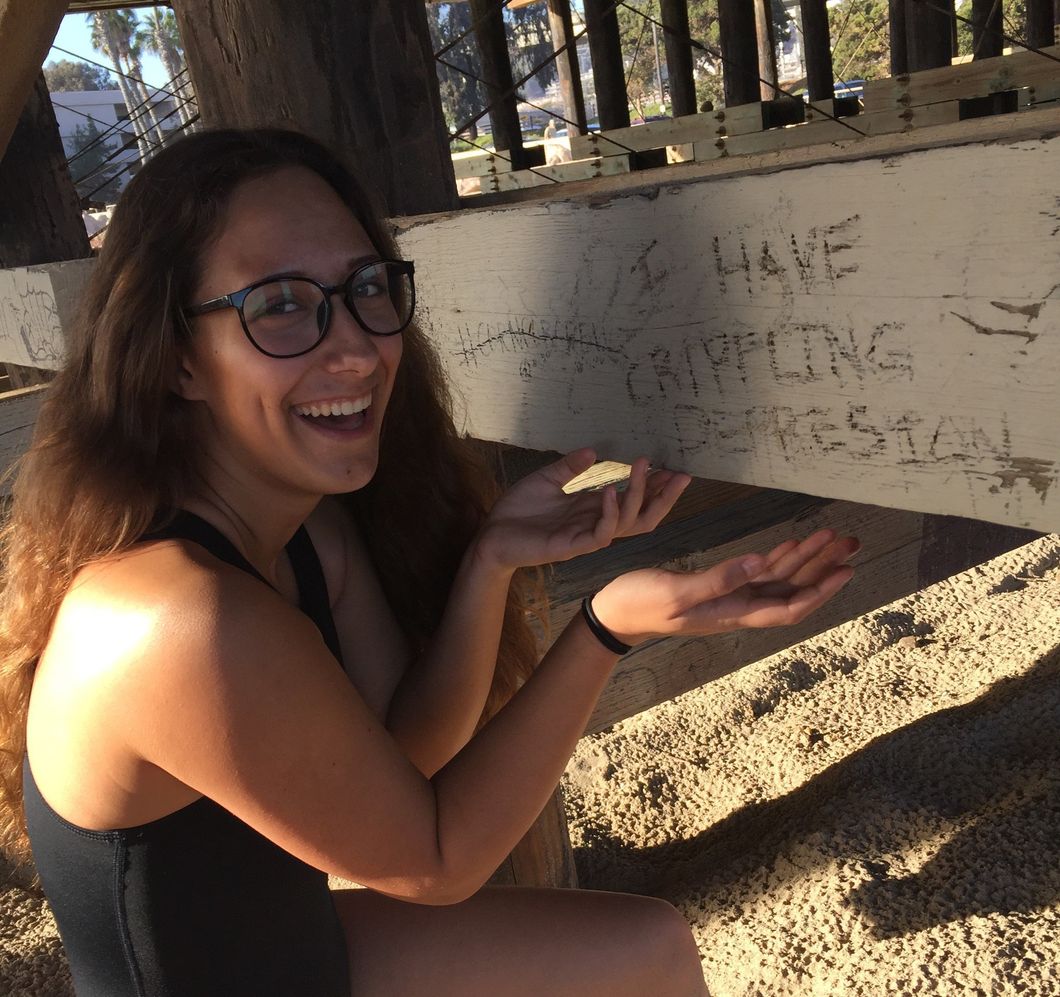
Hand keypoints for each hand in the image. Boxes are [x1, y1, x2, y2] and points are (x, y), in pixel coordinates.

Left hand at [476, 448, 691, 571]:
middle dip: (663, 497)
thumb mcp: (546, 480)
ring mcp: (586, 537)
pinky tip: (611, 492)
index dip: (652, 486)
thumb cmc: (517, 511)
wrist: (491, 535)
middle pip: (641, 516)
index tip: (671, 468)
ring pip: (627, 523)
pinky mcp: (572, 547)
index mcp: (591, 510)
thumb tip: (594, 450)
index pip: (632, 500)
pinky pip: (600, 534)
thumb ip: (570, 468)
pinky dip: (609, 513)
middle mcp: (595, 524)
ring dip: (638, 496)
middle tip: (681, 475)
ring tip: (643, 468)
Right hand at [590, 528, 858, 645]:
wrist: (617, 612)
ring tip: (831, 536)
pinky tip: (790, 545)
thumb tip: (760, 564)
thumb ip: (719, 580)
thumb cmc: (642, 603)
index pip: (789, 607)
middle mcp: (738, 609)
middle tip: (848, 541)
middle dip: (822, 567)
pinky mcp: (719, 588)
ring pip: (779, 581)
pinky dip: (778, 559)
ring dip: (806, 560)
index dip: (820, 591)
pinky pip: (759, 575)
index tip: (846, 570)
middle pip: (792, 591)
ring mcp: (730, 599)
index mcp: (732, 614)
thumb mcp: (678, 592)